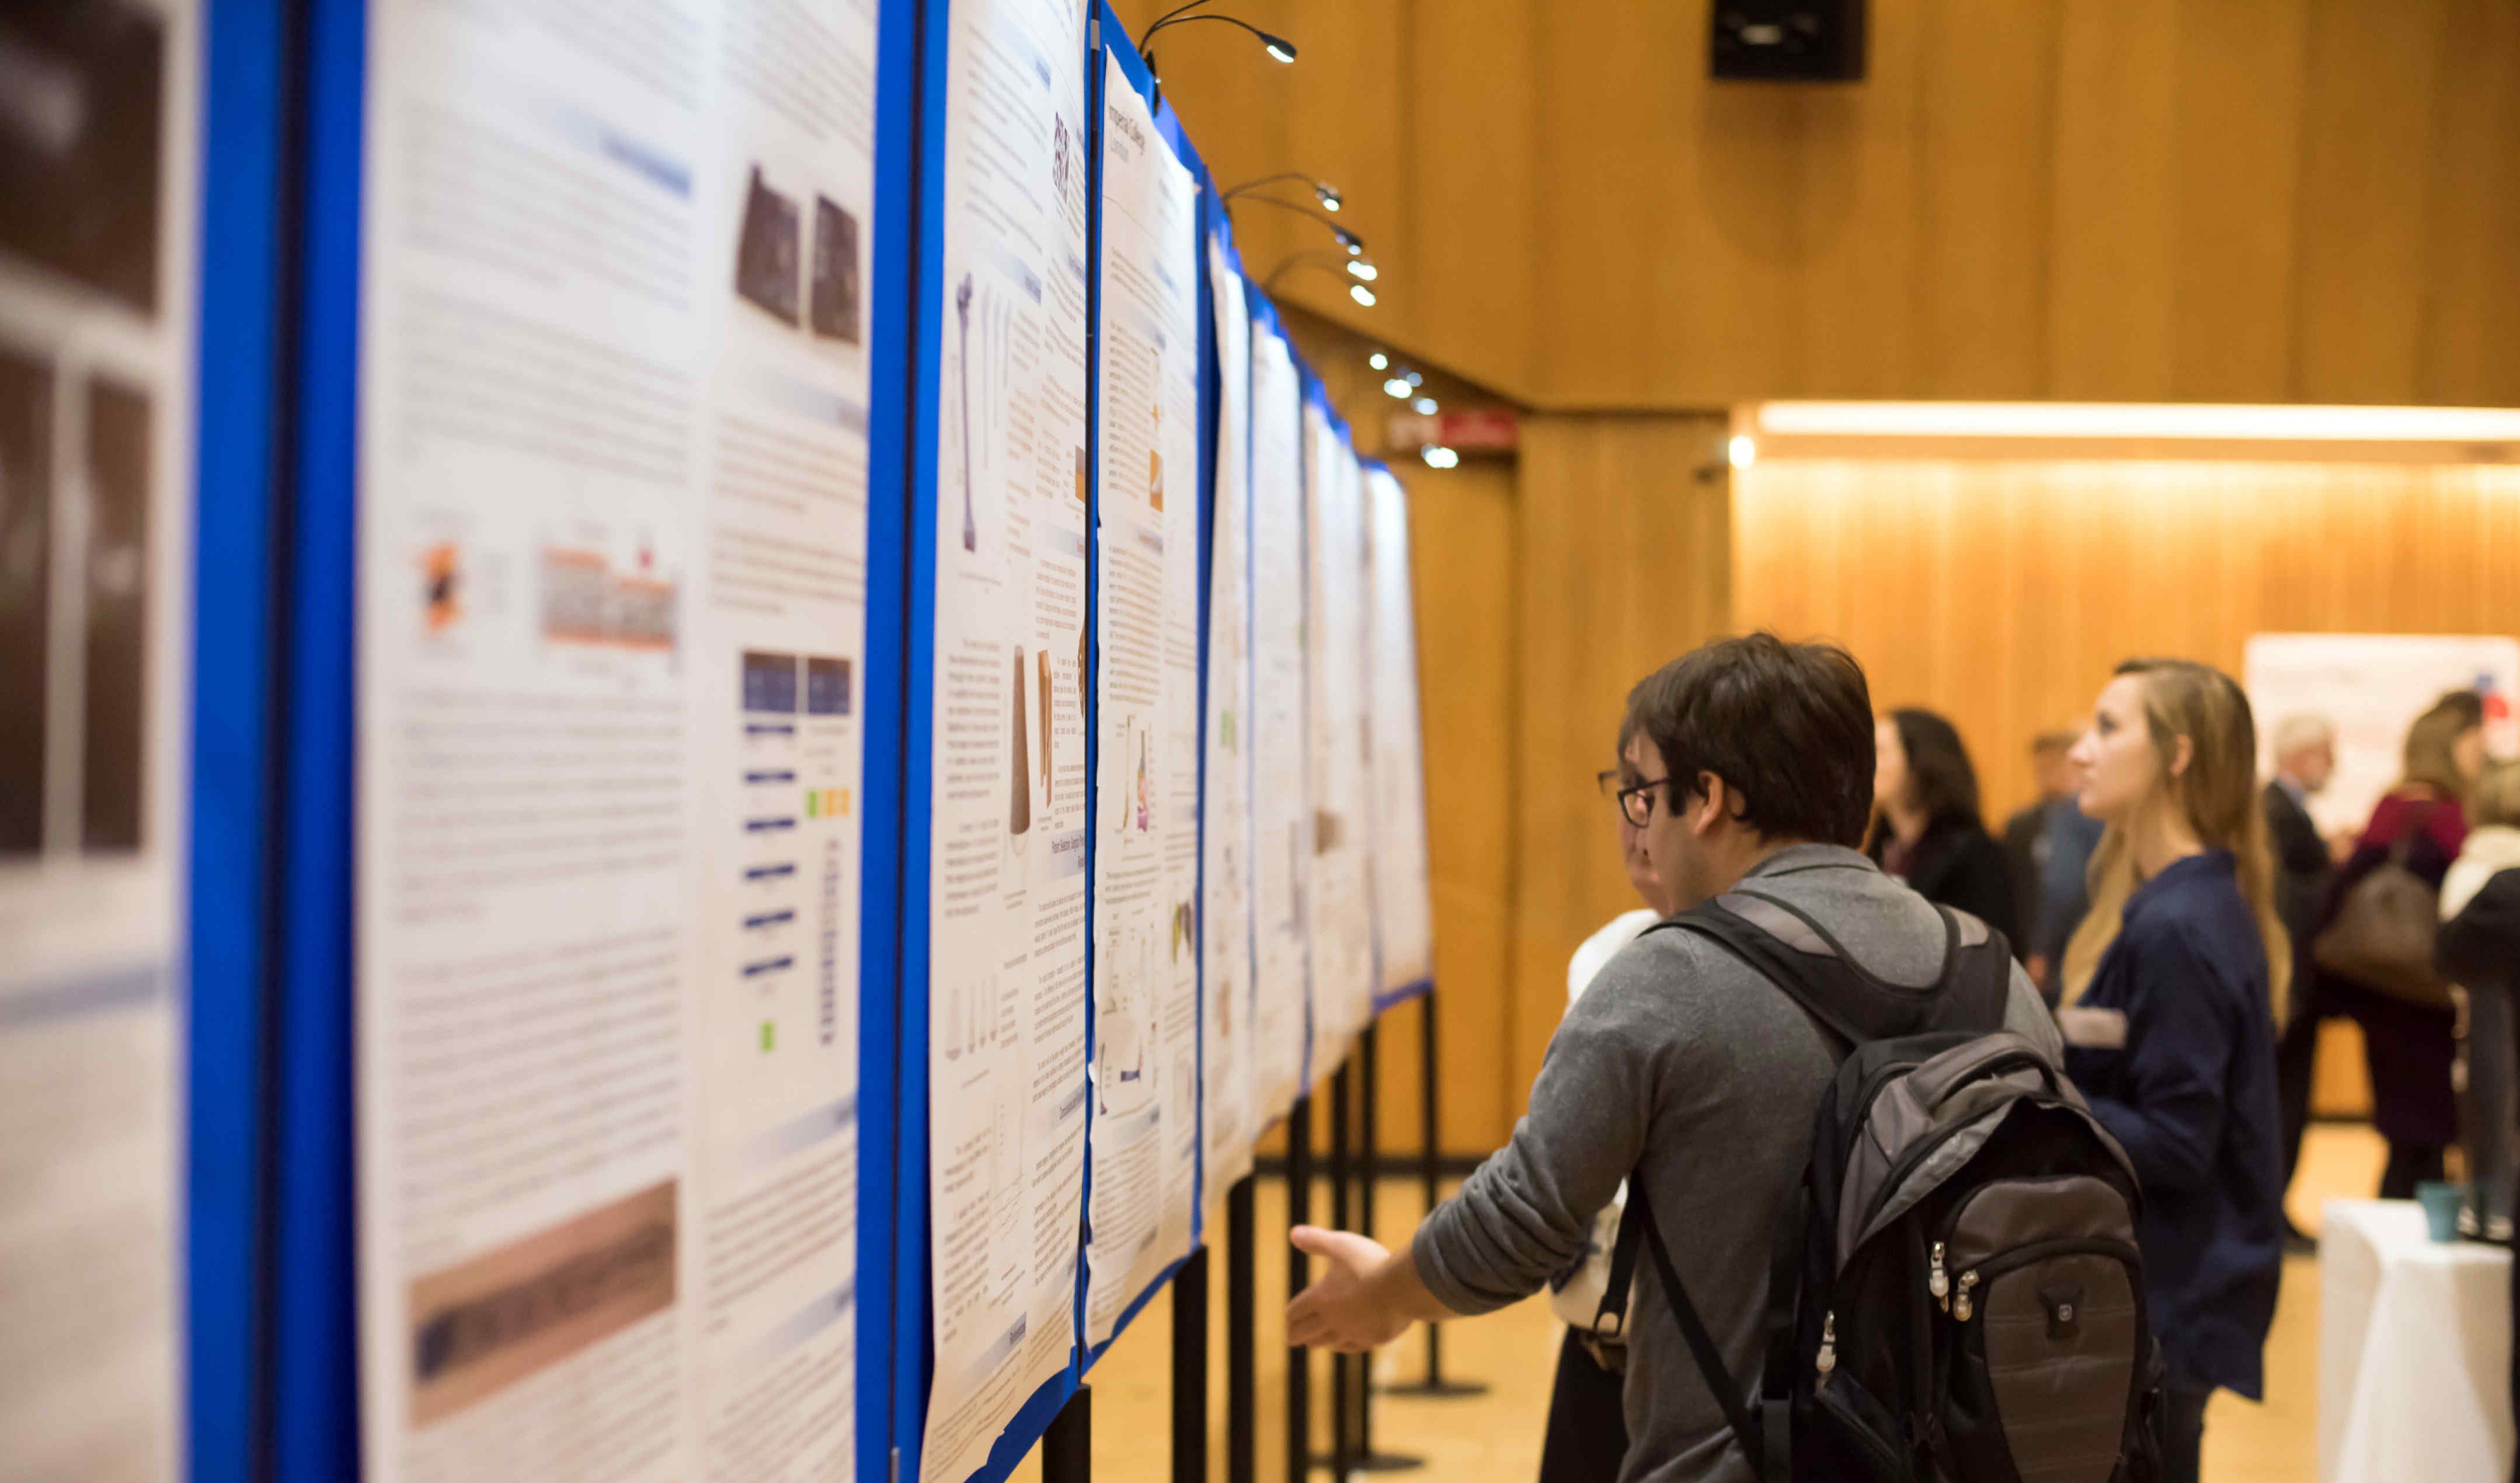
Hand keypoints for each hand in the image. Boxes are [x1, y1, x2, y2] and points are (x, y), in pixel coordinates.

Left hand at [1286, 1226, 1410, 1352]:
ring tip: (1311, 1343)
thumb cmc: (1371, 1263)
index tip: (1287, 1316)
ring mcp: (1353, 1332)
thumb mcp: (1342, 1244)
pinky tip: (1342, 1344)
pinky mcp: (1373, 1339)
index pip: (1297, 1311)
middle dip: (1296, 1334)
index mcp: (1322, 1297)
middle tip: (1290, 1338)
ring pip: (1327, 1342)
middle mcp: (1333, 1319)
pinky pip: (1351, 1347)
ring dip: (1316, 1342)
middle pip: (1306, 1332)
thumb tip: (1293, 1233)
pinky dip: (1341, 1346)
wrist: (1404, 1289)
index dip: (1290, 1313)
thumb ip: (1317, 1240)